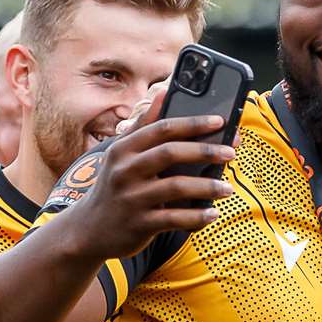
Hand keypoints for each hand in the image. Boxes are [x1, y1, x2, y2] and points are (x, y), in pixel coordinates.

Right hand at [59, 87, 235, 262]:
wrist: (90, 229)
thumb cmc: (116, 185)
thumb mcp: (122, 153)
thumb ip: (145, 125)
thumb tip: (163, 92)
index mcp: (124, 149)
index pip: (162, 129)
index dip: (192, 123)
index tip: (219, 121)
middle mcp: (125, 170)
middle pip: (170, 153)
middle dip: (205, 151)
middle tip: (231, 153)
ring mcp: (132, 198)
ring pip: (176, 187)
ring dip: (206, 187)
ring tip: (228, 188)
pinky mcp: (139, 224)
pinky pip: (174, 219)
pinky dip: (196, 217)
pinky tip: (212, 213)